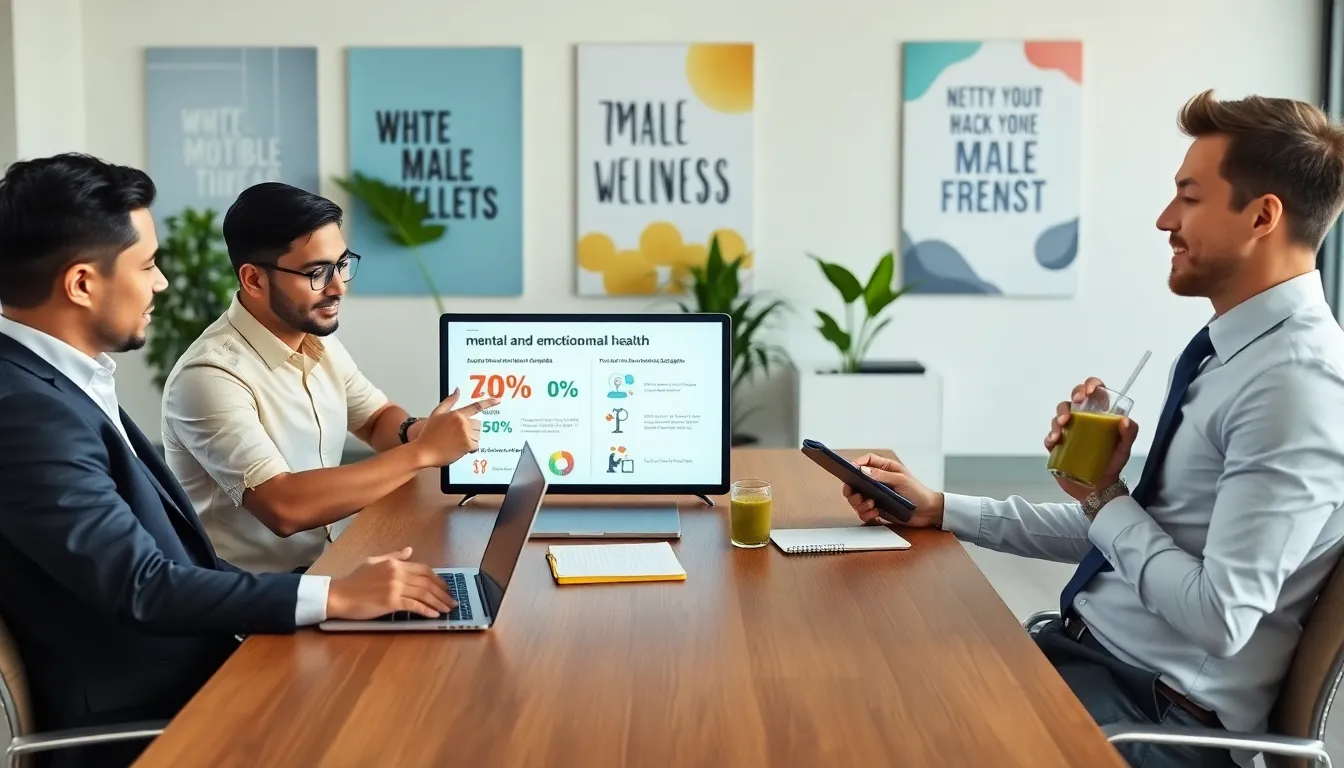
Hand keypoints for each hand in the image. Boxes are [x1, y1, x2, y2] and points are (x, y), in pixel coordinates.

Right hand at [326, 547, 456, 619]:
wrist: (339, 595)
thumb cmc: (354, 580)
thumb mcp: (374, 562)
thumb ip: (393, 557)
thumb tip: (410, 550)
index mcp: (394, 563)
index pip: (423, 569)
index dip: (438, 579)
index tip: (445, 587)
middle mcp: (397, 573)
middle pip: (427, 582)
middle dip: (442, 592)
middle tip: (452, 601)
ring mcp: (395, 587)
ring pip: (424, 594)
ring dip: (438, 602)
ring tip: (447, 610)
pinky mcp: (391, 601)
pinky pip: (414, 605)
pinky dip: (427, 610)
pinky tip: (434, 615)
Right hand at [415, 388, 500, 465]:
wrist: (424, 451)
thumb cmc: (428, 434)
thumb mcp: (436, 414)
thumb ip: (449, 402)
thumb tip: (457, 390)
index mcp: (456, 414)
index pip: (475, 406)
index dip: (488, 403)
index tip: (498, 400)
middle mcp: (463, 422)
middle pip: (477, 425)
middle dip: (471, 430)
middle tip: (457, 436)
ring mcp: (466, 434)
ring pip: (477, 436)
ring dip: (470, 440)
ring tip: (456, 443)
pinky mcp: (467, 445)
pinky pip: (476, 446)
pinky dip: (470, 449)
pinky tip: (458, 449)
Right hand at [840, 453, 944, 527]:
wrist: (927, 512)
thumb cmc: (918, 492)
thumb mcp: (901, 480)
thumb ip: (881, 475)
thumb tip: (862, 470)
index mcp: (884, 469)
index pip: (866, 461)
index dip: (856, 464)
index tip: (850, 471)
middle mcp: (877, 482)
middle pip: (854, 482)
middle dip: (851, 490)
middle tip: (857, 495)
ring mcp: (875, 496)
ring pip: (855, 498)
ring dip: (859, 503)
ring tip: (871, 505)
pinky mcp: (876, 509)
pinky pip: (863, 512)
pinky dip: (865, 513)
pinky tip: (875, 513)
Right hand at [1045, 377, 1138, 501]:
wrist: (1098, 488)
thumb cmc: (1112, 465)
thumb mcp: (1124, 449)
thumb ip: (1129, 434)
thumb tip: (1124, 421)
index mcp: (1098, 416)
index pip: (1094, 394)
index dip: (1091, 385)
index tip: (1091, 391)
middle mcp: (1081, 420)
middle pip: (1072, 399)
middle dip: (1073, 396)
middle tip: (1077, 402)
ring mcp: (1067, 432)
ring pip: (1059, 415)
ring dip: (1059, 416)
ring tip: (1063, 427)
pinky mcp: (1056, 446)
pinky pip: (1049, 436)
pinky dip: (1050, 436)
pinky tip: (1055, 441)